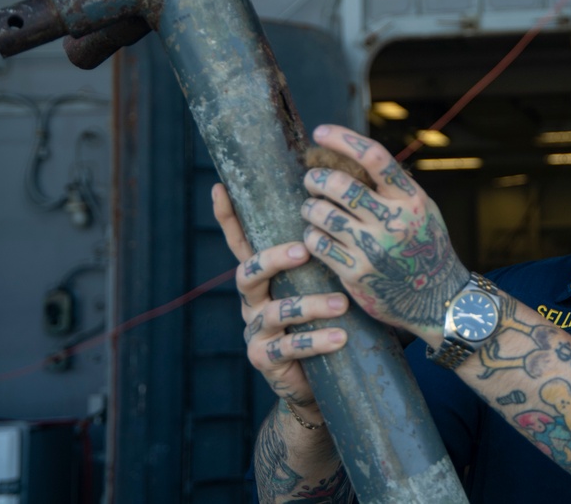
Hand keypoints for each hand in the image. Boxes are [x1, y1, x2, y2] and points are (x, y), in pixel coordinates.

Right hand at [212, 183, 349, 419]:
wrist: (322, 384)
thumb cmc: (327, 322)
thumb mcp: (323, 286)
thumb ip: (326, 259)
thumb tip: (351, 214)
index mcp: (265, 278)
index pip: (242, 243)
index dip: (228, 217)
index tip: (219, 187)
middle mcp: (253, 300)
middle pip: (248, 272)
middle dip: (274, 258)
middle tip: (305, 249)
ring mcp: (256, 330)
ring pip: (275, 311)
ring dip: (310, 305)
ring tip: (341, 305)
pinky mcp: (265, 358)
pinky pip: (288, 347)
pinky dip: (316, 341)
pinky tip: (341, 337)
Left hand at [299, 125, 468, 343]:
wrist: (437, 299)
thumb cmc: (425, 247)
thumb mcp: (422, 210)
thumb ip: (394, 188)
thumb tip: (353, 154)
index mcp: (411, 199)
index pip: (375, 157)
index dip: (344, 139)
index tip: (321, 132)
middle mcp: (393, 222)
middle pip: (340, 185)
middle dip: (317, 177)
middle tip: (312, 179)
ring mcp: (373, 249)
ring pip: (323, 214)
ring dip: (310, 206)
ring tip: (312, 207)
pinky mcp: (356, 274)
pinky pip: (318, 244)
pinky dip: (311, 234)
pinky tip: (316, 234)